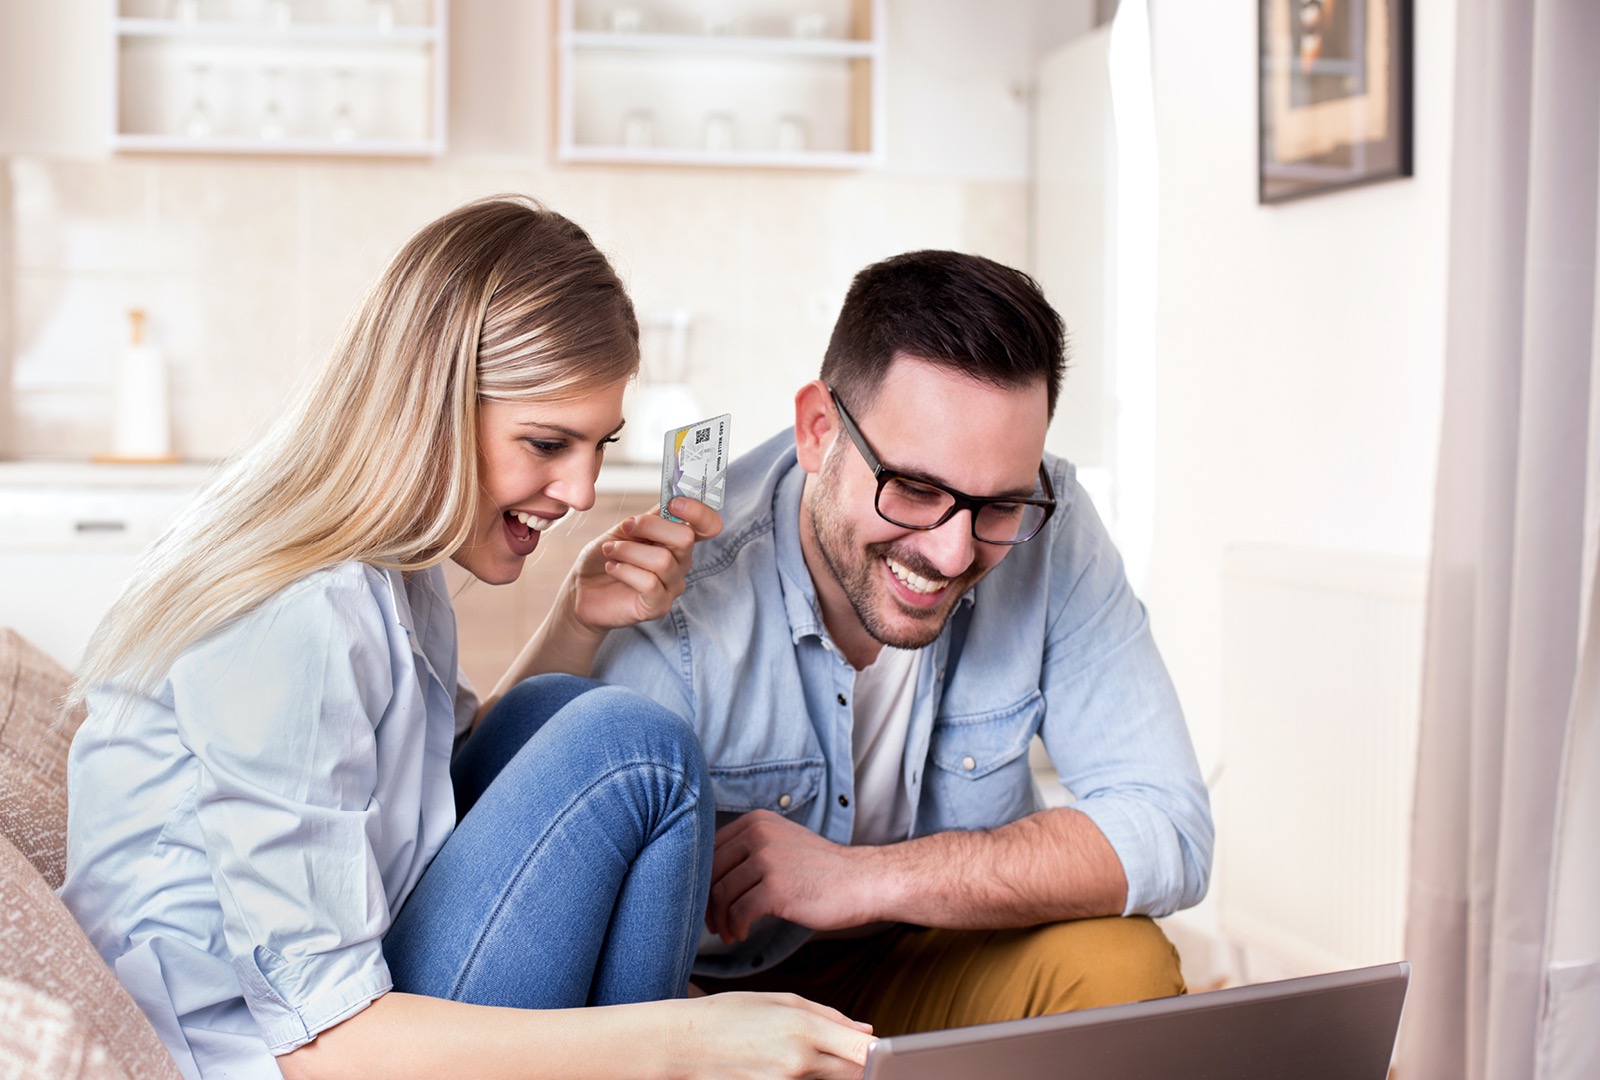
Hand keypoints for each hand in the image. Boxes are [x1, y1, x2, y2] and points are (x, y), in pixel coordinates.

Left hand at [567, 497, 720, 632]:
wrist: (581, 587)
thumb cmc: (605, 555)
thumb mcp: (625, 529)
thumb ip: (650, 517)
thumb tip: (670, 502)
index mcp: (677, 539)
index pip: (709, 526)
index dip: (698, 512)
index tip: (673, 504)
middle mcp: (681, 562)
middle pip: (685, 538)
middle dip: (650, 526)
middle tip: (626, 527)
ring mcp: (672, 586)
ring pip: (662, 561)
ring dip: (628, 551)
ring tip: (609, 551)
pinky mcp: (658, 606)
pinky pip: (649, 583)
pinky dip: (625, 570)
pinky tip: (612, 568)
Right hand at [671, 992, 874, 1079]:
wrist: (683, 1046)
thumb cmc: (728, 1015)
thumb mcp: (780, 1000)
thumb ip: (829, 1016)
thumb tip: (867, 1030)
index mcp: (804, 1030)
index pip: (865, 1051)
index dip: (883, 1054)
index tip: (887, 1051)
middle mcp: (800, 1063)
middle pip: (854, 1072)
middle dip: (857, 1062)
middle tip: (842, 1048)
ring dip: (831, 1070)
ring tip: (800, 1051)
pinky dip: (809, 1079)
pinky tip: (788, 1064)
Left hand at [706, 810, 878, 942]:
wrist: (862, 880)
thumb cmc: (823, 869)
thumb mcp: (783, 842)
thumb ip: (750, 849)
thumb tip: (712, 876)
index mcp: (756, 821)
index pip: (711, 850)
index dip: (703, 879)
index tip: (708, 902)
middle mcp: (758, 834)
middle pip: (711, 873)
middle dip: (707, 903)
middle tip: (713, 923)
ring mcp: (766, 860)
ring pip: (721, 894)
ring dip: (721, 920)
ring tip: (729, 933)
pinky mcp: (775, 888)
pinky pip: (739, 912)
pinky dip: (736, 927)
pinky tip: (742, 934)